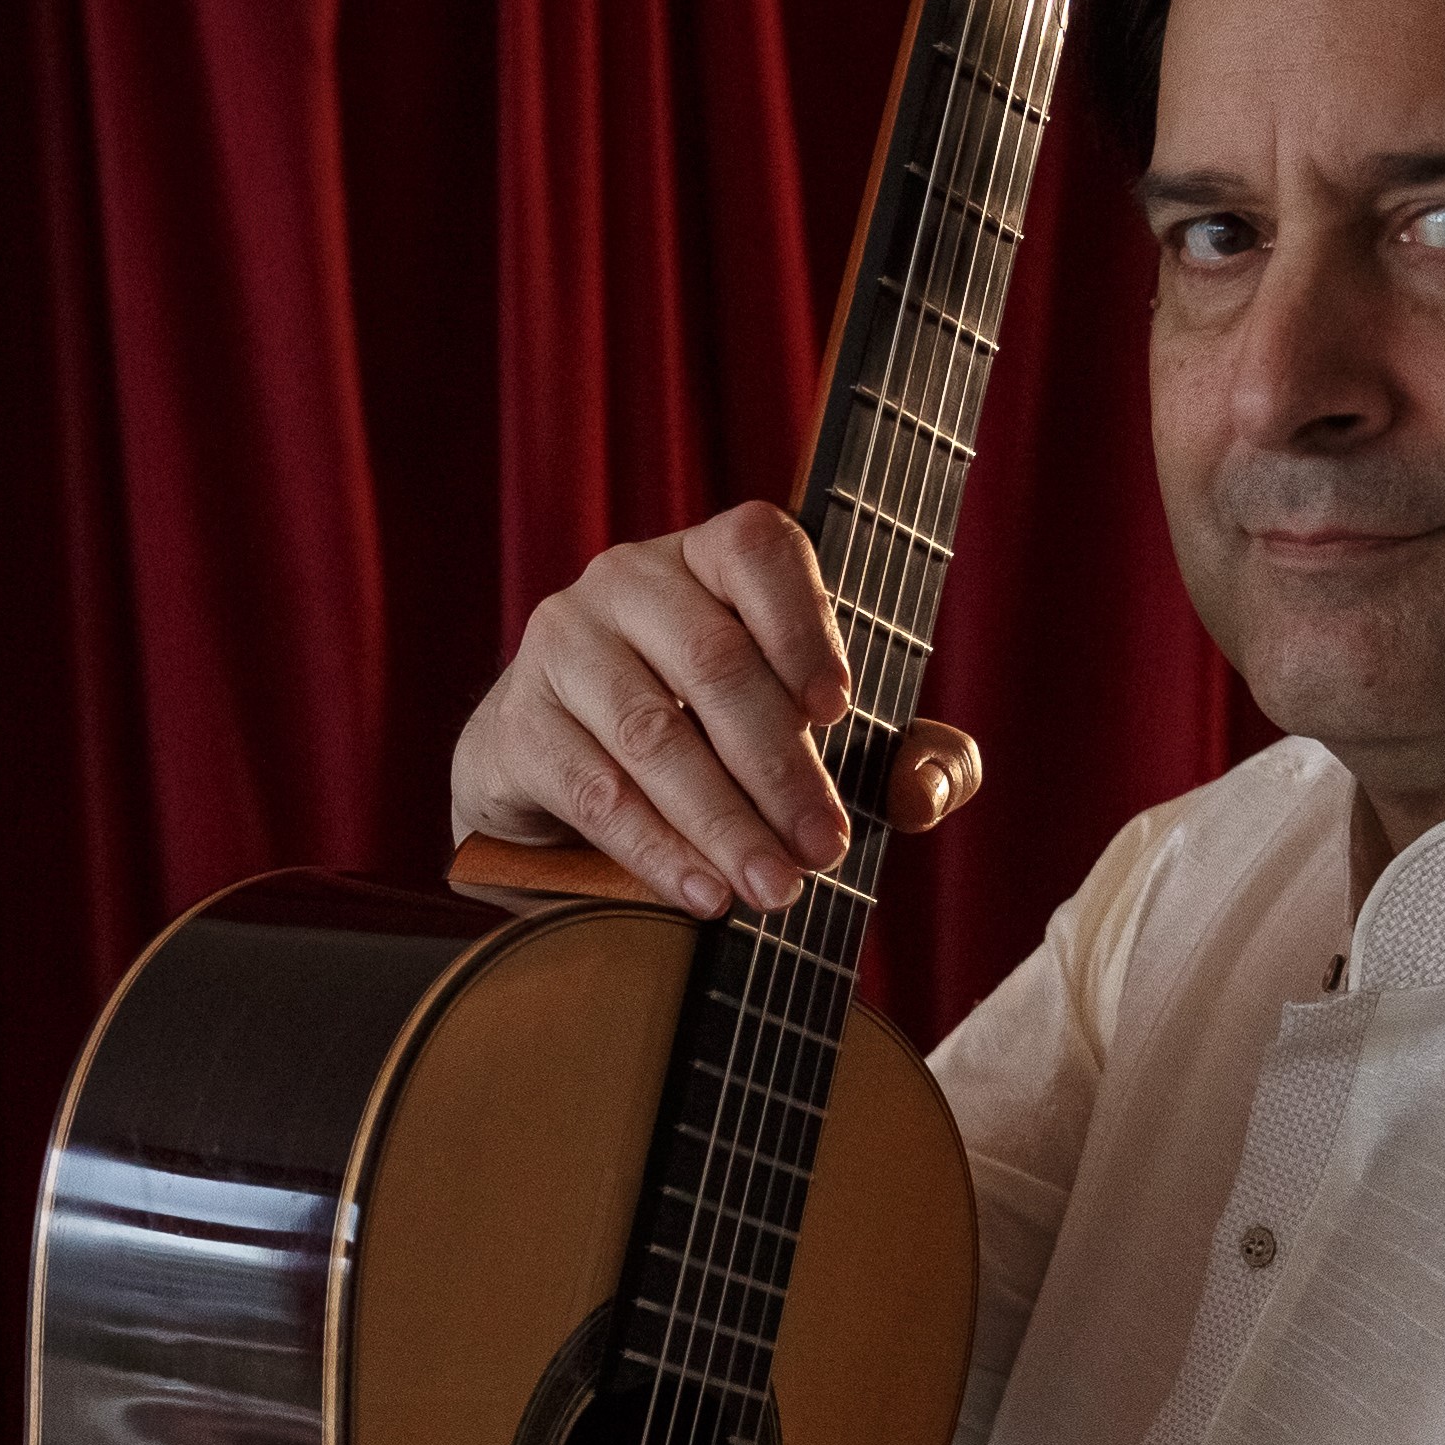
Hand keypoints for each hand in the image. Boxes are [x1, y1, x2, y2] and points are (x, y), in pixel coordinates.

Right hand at [450, 503, 981, 914]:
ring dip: (722, 822)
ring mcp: (562, 645)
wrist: (558, 774)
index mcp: (711, 557)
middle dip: (779, 768)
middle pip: (713, 662)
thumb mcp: (816, 738)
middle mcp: (629, 579)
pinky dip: (656, 851)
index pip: (757, 550)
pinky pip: (593, 791)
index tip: (840, 711)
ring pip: (652, 734)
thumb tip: (929, 787)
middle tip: (825, 849)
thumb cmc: (714, 740)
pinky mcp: (516, 724)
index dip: (802, 625)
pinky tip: (704, 894)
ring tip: (773, 889)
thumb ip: (901, 755)